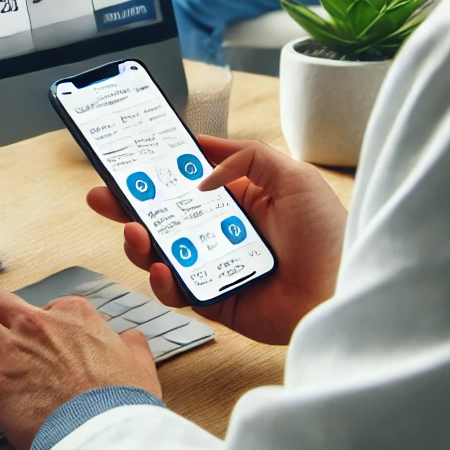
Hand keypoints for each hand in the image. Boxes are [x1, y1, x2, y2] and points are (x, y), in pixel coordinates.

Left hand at [0, 287, 160, 449]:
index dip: (34, 324)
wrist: (107, 432)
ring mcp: (11, 348)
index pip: (44, 305)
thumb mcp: (139, 365)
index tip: (32, 342)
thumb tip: (130, 340)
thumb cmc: (123, 403)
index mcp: (72, 315)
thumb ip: (131, 346)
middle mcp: (36, 322)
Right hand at [87, 136, 346, 344]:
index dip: (150, 172)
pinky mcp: (215, 300)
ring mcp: (213, 266)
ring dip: (138, 242)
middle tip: (101, 196)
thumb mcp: (290, 174)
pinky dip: (164, 281)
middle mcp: (217, 231)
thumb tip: (199, 148)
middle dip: (125, 206)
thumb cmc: (328, 234)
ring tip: (134, 232)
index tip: (123, 160)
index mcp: (232, 199)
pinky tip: (164, 269)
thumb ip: (244, 154)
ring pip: (160, 253)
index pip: (180, 182)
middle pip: (159, 216)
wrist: (348, 292)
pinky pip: (179, 291)